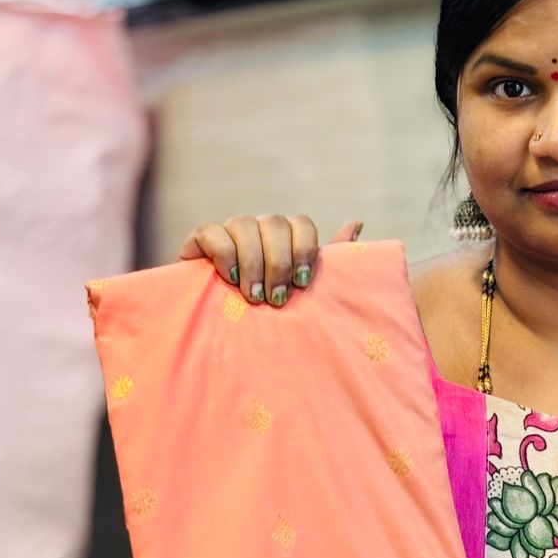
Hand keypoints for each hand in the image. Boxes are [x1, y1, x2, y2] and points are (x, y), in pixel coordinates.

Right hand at [177, 213, 362, 306]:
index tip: (303, 283)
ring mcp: (229, 232)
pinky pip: (211, 231)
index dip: (304, 249)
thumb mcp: (304, 294)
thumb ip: (331, 262)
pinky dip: (224, 254)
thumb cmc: (271, 315)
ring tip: (254, 297)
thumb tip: (356, 223)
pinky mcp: (200, 241)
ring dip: (253, 262)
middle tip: (277, 299)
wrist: (222, 334)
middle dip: (278, 263)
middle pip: (274, 223)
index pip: (301, 223)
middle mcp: (259, 229)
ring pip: (243, 223)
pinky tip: (230, 279)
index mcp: (286, 238)